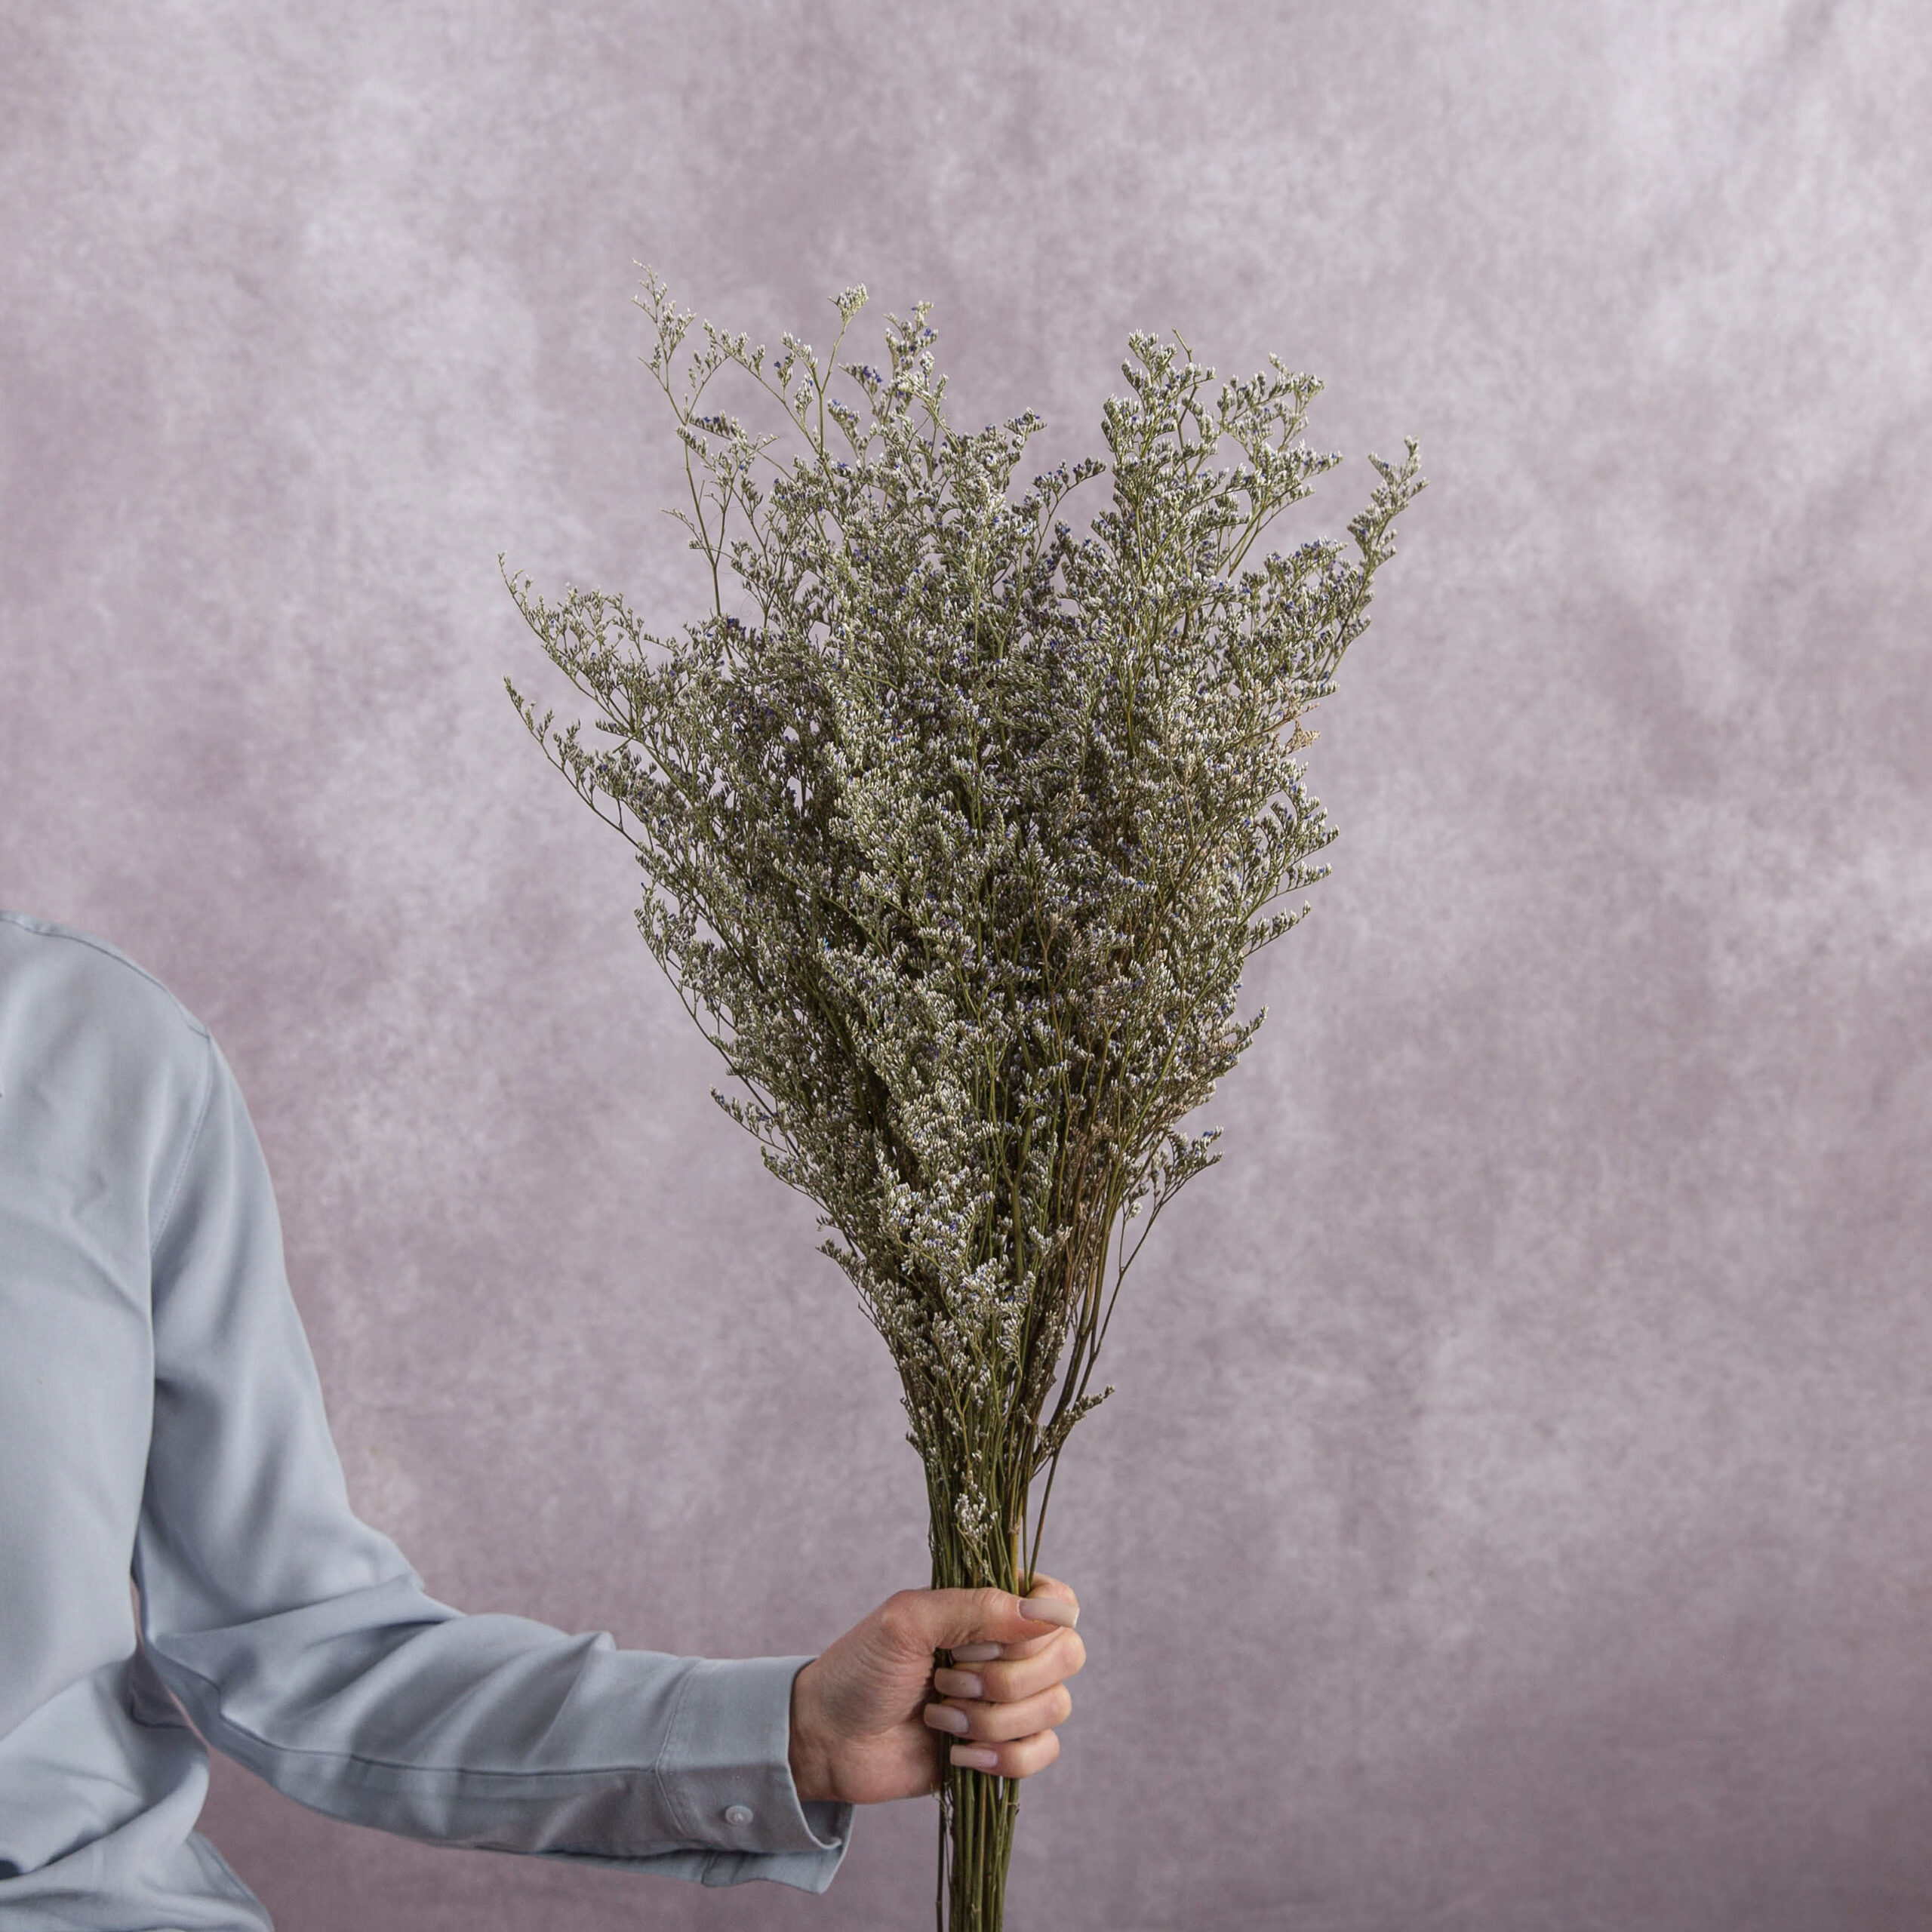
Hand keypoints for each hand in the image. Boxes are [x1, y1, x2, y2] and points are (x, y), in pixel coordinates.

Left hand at [787, 1575, 1084, 1803]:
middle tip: (950, 1678)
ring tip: (941, 1714)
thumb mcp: (907, 1621)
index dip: (1042, 1623)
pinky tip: (959, 1754)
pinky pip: (1042, 1753)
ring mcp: (1009, 1701)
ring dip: (992, 1718)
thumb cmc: (860, 1668)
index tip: (998, 1637)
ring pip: (1055, 1707)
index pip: (1059, 1603)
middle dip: (1006, 1677)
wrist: (829, 1740)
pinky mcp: (1002, 1748)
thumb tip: (1049, 1615)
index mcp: (989, 1607)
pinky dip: (1002, 1757)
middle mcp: (1008, 1650)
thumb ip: (976, 1608)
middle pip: (1067, 1656)